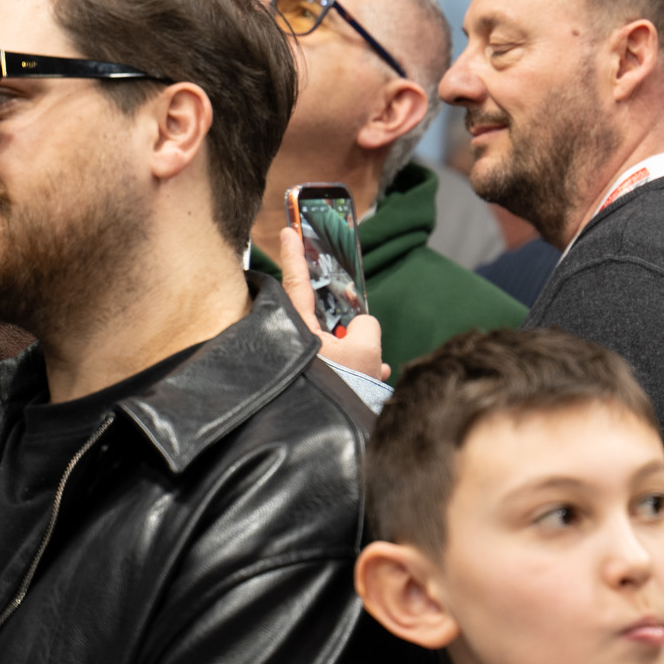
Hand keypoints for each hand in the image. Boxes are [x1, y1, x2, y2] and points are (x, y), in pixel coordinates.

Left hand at [277, 225, 387, 380]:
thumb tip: (360, 327)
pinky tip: (374, 380)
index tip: (286, 230)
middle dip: (347, 324)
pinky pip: (336, 367)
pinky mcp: (310, 382)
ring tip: (377, 369)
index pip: (297, 283)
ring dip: (359, 353)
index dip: (295, 254)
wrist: (330, 433)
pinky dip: (356, 371)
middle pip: (321, 318)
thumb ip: (366, 327)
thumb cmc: (341, 387)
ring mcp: (301, 364)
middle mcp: (294, 344)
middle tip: (360, 333)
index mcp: (299, 330)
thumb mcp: (365, 349)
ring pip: (334, 346)